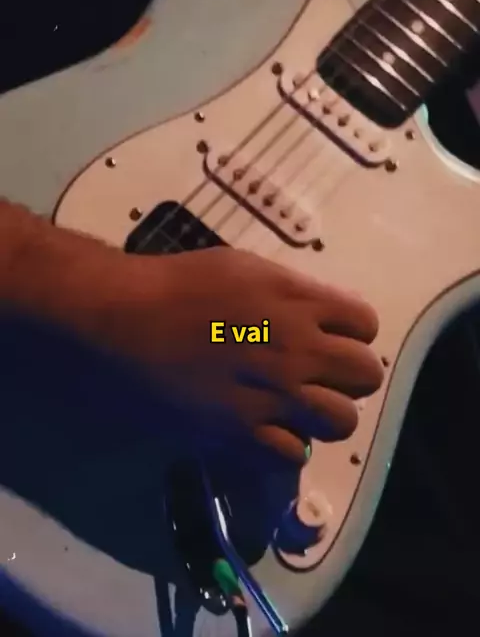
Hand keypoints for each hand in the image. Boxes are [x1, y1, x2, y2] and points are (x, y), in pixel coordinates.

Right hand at [95, 247, 382, 462]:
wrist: (121, 321)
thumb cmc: (177, 284)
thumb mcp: (242, 267)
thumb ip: (290, 290)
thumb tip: (319, 312)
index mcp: (297, 300)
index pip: (366, 324)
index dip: (352, 332)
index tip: (330, 337)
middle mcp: (297, 349)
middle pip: (366, 375)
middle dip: (348, 375)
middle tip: (318, 374)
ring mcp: (273, 395)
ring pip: (342, 422)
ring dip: (324, 414)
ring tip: (297, 407)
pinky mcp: (242, 433)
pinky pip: (294, 454)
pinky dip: (286, 445)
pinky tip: (266, 430)